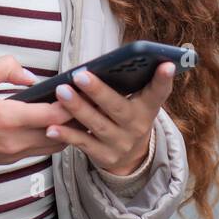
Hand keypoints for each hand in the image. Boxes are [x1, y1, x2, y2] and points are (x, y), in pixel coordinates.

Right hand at [0, 56, 73, 171]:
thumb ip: (6, 69)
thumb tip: (29, 75)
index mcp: (7, 118)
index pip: (53, 115)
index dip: (72, 104)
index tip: (82, 93)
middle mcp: (13, 141)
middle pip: (60, 135)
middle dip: (77, 121)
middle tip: (89, 105)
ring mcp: (11, 155)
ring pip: (52, 147)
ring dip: (66, 133)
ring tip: (77, 116)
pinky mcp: (7, 161)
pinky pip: (38, 152)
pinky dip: (51, 140)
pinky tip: (55, 128)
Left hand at [46, 62, 176, 174]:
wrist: (130, 156)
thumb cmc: (127, 115)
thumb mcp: (137, 102)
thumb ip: (130, 84)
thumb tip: (111, 61)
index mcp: (147, 108)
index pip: (158, 92)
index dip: (163, 80)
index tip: (167, 64)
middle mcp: (137, 126)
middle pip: (118, 108)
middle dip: (98, 91)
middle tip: (79, 75)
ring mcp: (121, 143)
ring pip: (98, 125)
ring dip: (78, 108)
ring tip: (61, 91)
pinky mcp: (105, 157)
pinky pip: (84, 143)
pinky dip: (68, 135)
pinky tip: (52, 126)